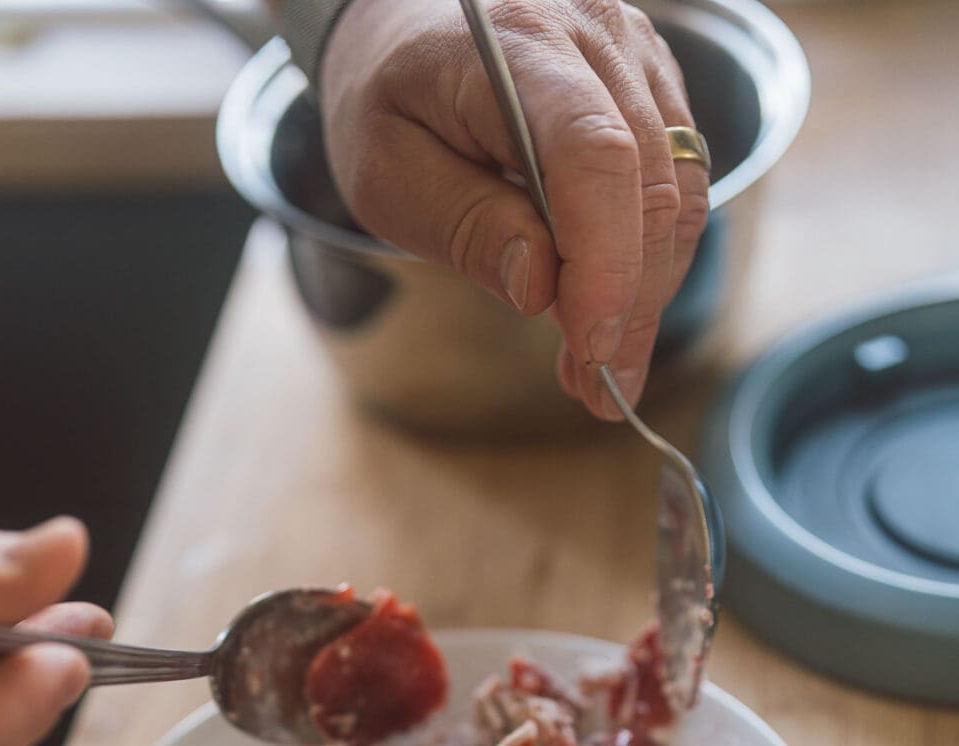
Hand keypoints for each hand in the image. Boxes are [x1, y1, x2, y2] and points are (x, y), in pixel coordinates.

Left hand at [320, 0, 708, 419]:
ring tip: (601, 369)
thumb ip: (464, 225)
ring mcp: (633, 54)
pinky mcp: (652, 85)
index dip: (604, 262)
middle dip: (629, 302)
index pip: (592, 153)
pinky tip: (610, 313)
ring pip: (680, 192)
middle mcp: (592, 34)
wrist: (401, 31)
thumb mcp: (387, 175)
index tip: (591, 347)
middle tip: (595, 387)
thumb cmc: (388, 102)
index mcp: (513, 44)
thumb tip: (541, 287)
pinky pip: (679, 184)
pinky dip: (651, 261)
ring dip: (648, 295)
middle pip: (650, 183)